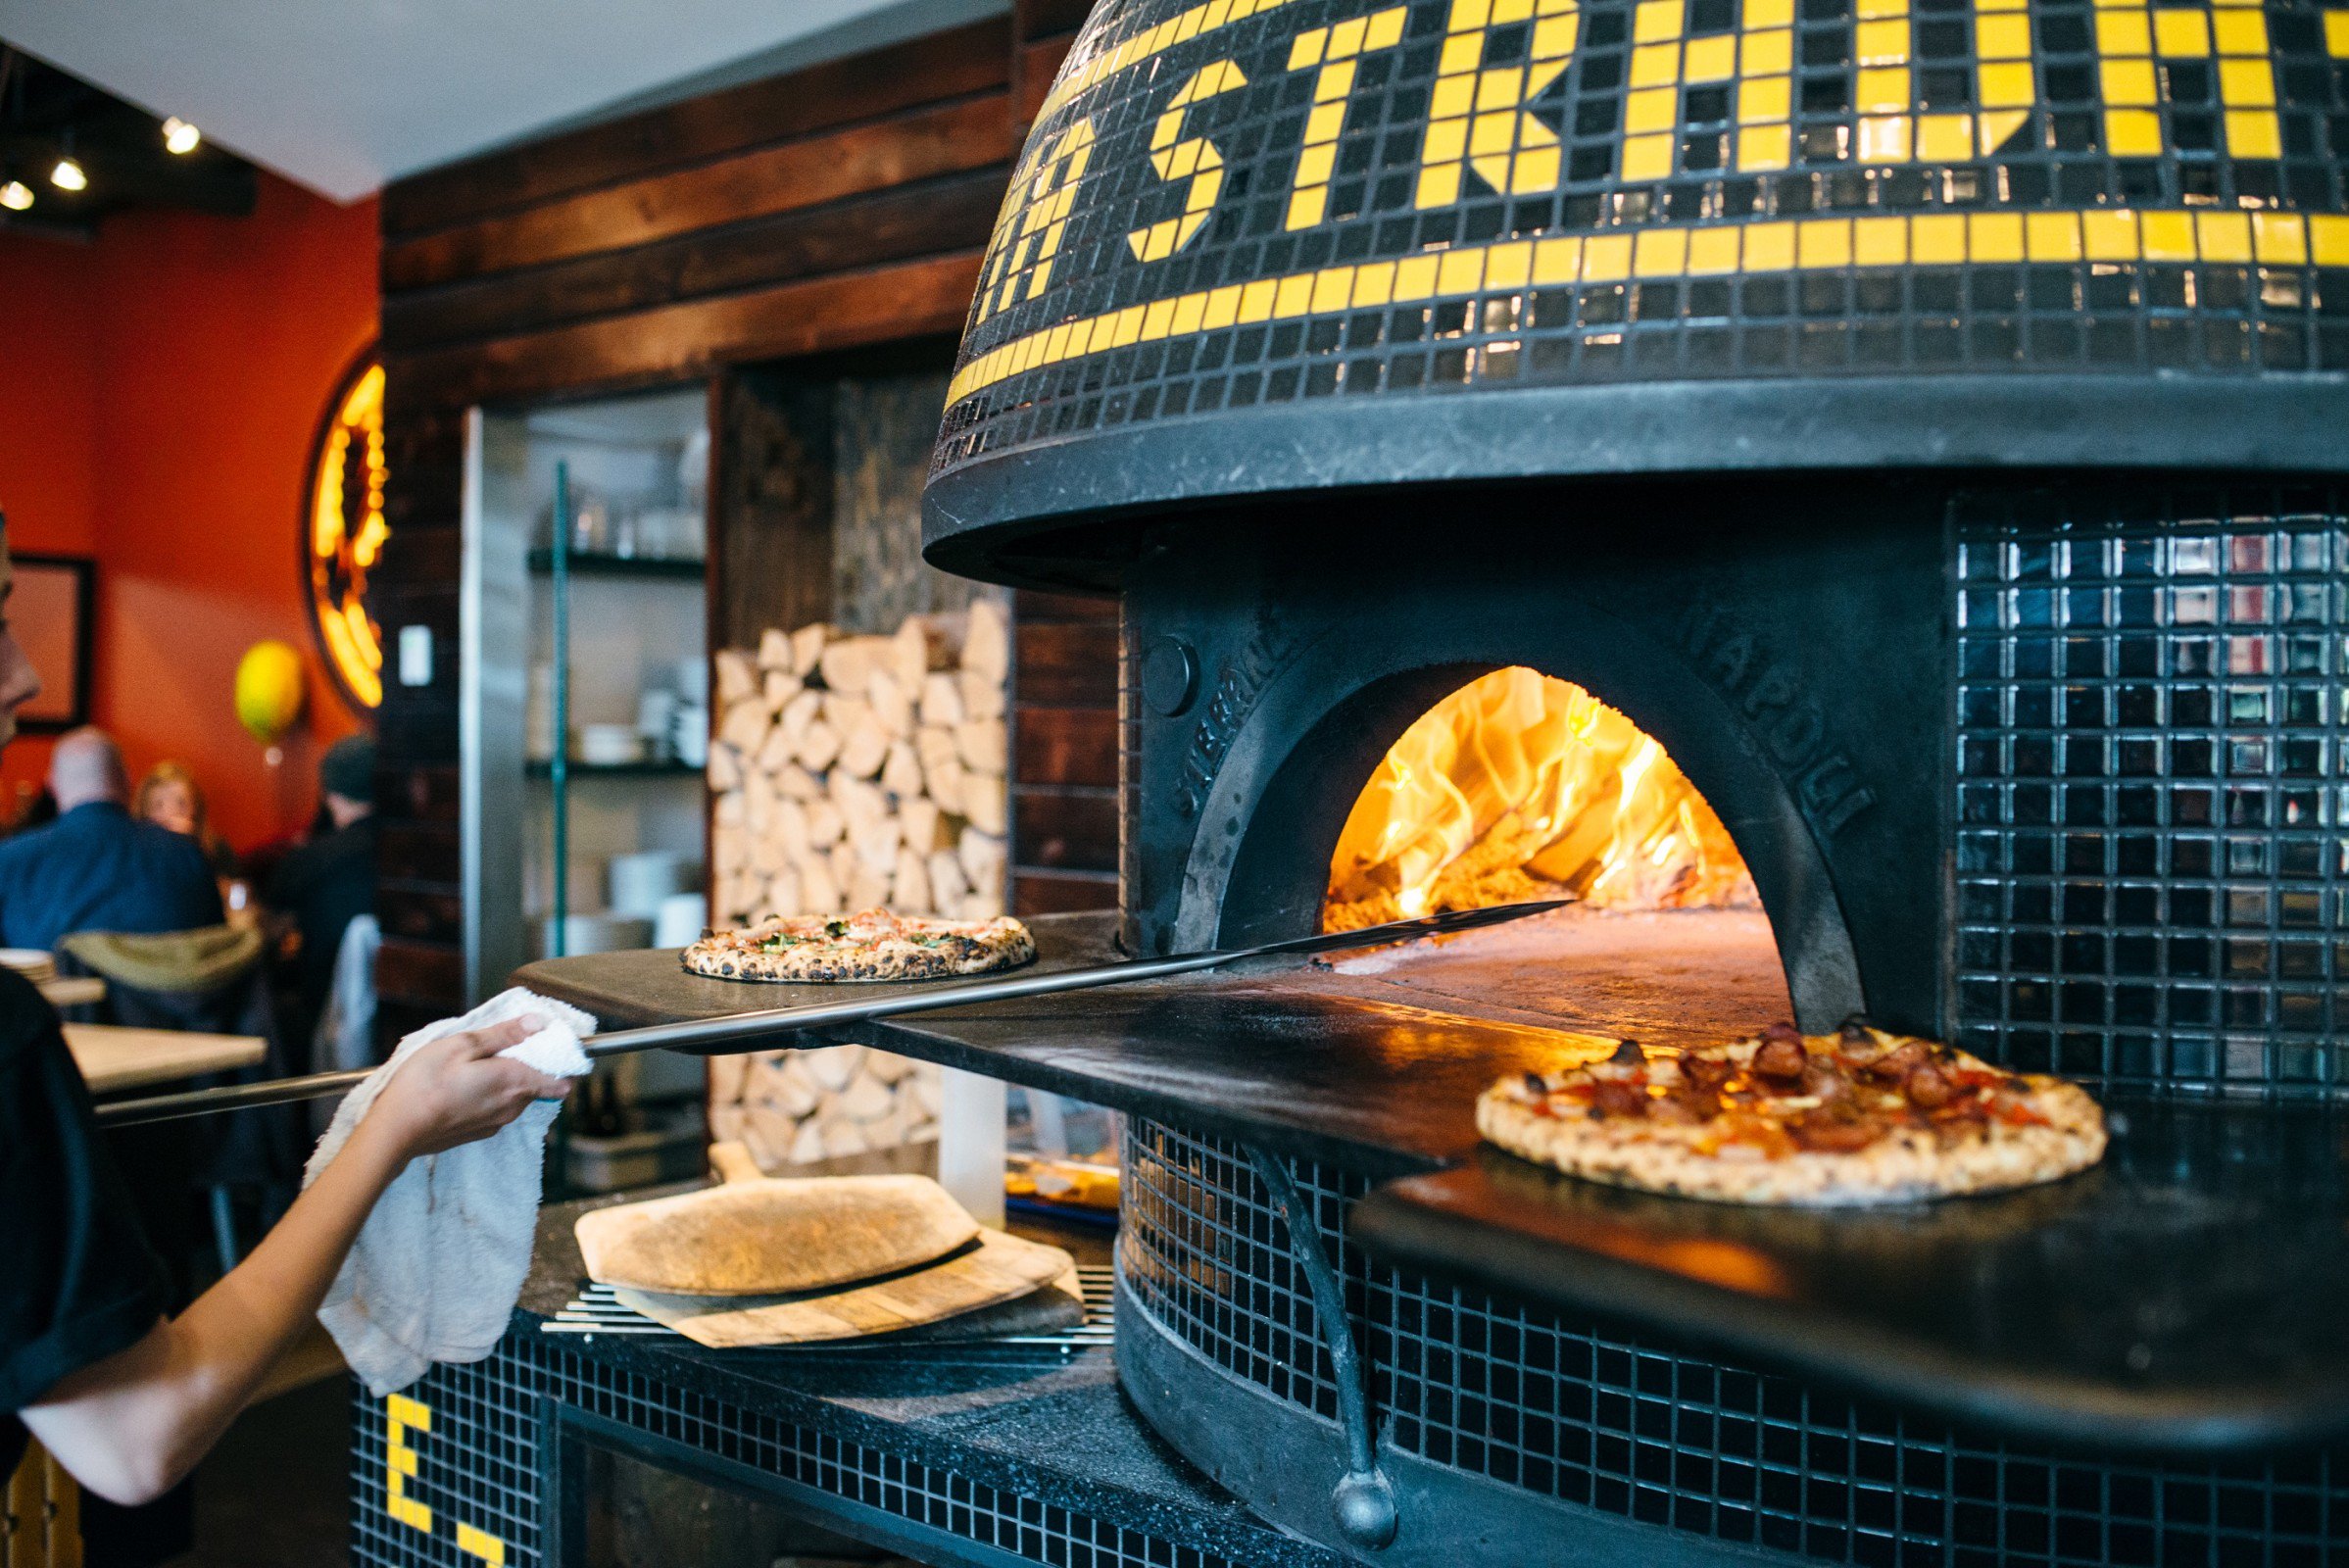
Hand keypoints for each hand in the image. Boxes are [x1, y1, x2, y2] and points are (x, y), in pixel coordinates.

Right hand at [362, 1017, 575, 1161]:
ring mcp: (496, 1122)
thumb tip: (538, 1023)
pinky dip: (492, 1093)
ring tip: (478, 1062)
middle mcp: (512, 1107)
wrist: (395, 1131)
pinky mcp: (480, 1131)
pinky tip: (466, 1084)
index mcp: (515, 1082)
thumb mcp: (462, 1045)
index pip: (562, 1078)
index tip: (548, 1043)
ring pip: (518, 1095)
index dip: (561, 1060)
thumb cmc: (424, 1084)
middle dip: (530, 1063)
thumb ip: (504, 1034)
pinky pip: (499, 1107)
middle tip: (502, 1043)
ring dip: (509, 1077)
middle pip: (539, 1083)